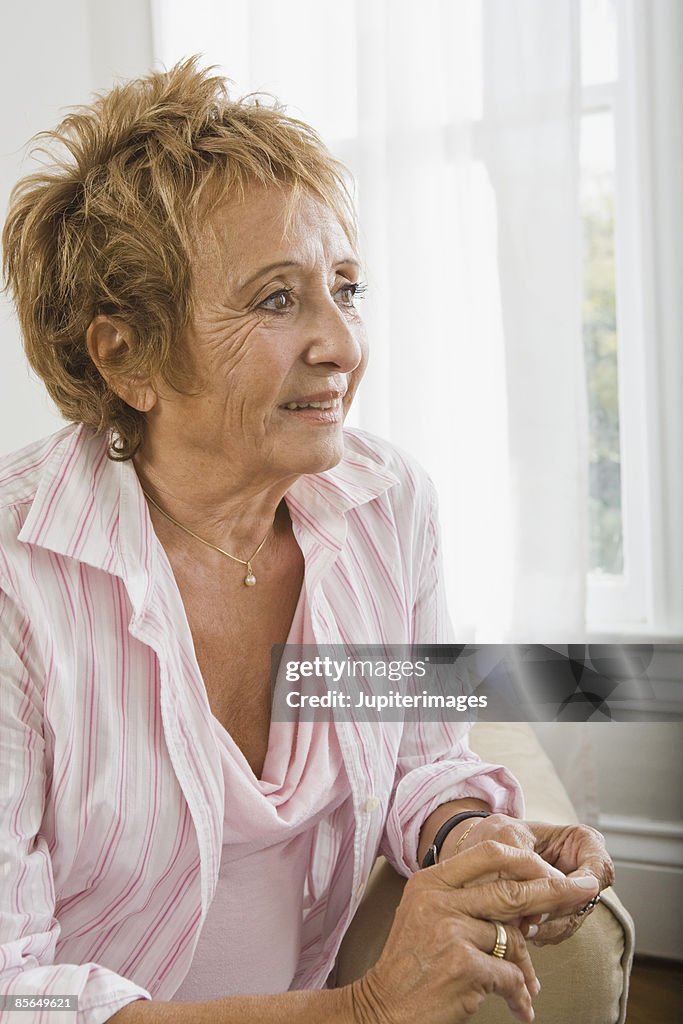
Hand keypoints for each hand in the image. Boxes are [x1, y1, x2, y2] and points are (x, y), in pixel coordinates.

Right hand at [350, 842, 599, 1023]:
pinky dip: (520, 995)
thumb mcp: (426, 915)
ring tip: (529, 989)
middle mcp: (440, 899)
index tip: (550, 867)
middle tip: (584, 891)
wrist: (384, 1008)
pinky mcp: (463, 964)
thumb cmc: (411, 964)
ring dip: (527, 968)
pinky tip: (519, 1009)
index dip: (525, 858)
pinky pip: (511, 974)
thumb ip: (464, 899)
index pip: (488, 852)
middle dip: (555, 891)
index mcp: (431, 881)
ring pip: (514, 938)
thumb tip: (521, 895)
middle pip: (511, 889)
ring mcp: (451, 930)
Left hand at [443, 814, 614, 944]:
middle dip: (554, 913)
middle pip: (584, 902)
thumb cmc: (494, 835)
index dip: (578, 889)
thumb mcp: (508, 838)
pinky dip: (538, 934)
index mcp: (582, 841)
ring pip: (570, 922)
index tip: (551, 900)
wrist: (476, 848)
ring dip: (544, 929)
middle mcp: (584, 868)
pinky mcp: (558, 913)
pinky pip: (556, 932)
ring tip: (517, 928)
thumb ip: (528, 864)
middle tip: (526, 921)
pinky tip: (517, 931)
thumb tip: (547, 895)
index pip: (599, 871)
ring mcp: (573, 894)